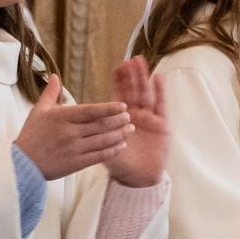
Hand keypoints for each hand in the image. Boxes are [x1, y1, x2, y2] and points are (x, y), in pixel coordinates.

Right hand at [15, 75, 131, 179]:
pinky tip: (121, 146)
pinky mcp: (75, 164)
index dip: (109, 109)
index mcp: (62, 117)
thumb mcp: (38, 111)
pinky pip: (98, 156)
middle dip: (118, 121)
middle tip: (130, 117)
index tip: (122, 106)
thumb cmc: (31, 135)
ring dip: (119, 135)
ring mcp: (74, 149)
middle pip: (100, 125)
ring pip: (102, 141)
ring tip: (130, 129)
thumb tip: (54, 76)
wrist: (22, 164)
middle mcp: (70, 132)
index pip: (91, 111)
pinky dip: (112, 151)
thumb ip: (50, 93)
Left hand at [102, 57, 169, 188]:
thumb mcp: (103, 146)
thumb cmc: (120, 163)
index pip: (120, 96)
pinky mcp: (162, 125)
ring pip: (146, 94)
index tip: (118, 67)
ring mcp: (149, 119)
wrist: (138, 178)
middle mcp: (136, 115)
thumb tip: (77, 121)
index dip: (120, 81)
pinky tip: (158, 78)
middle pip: (134, 91)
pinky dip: (160, 92)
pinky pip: (161, 106)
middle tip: (131, 60)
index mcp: (120, 119)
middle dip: (132, 75)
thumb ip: (94, 133)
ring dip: (143, 78)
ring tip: (141, 63)